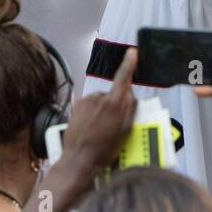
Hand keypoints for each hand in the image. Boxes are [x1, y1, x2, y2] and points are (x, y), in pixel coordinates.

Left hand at [61, 48, 137, 173]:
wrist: (79, 159)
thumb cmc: (103, 150)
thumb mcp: (125, 131)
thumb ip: (129, 108)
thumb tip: (130, 94)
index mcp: (114, 104)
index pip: (123, 78)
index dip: (129, 63)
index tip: (132, 52)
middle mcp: (99, 99)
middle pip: (114, 94)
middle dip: (116, 104)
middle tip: (114, 124)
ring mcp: (87, 101)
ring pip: (101, 100)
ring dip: (103, 110)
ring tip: (100, 129)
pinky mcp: (78, 105)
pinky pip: (91, 105)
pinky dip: (93, 113)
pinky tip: (92, 127)